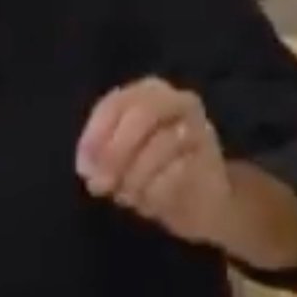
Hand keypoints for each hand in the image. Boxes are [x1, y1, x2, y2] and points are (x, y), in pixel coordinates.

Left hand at [77, 79, 232, 249]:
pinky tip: (151, 203)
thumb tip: (89, 168)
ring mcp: (201, 129)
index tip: (84, 169)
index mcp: (150, 92)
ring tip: (128, 197)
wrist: (204, 201)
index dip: (96, 136)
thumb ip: (101, 154)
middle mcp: (180, 102)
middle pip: (143, 114)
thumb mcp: (119, 158)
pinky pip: (177, 175)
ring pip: (161, 146)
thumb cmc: (153, 171)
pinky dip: (155, 193)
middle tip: (101, 185)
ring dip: (134, 179)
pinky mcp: (212, 162)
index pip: (116, 103)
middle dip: (116, 152)